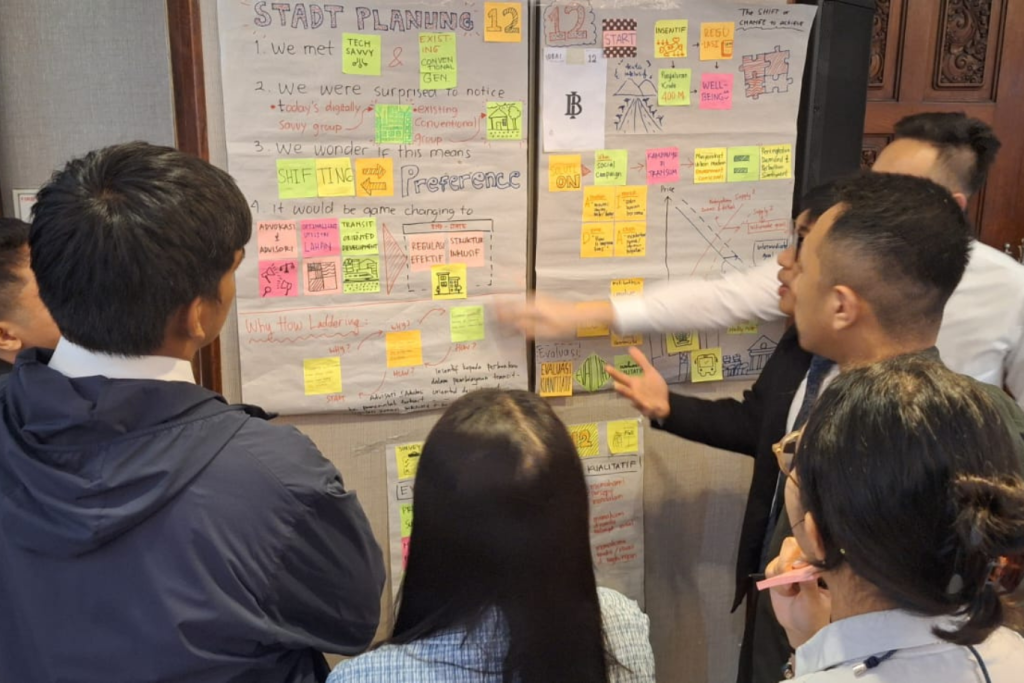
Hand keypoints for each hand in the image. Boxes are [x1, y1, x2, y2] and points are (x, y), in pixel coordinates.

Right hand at [495, 294, 612, 339]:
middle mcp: (533, 300)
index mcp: (534, 309)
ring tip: (493, 299)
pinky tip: (512, 275)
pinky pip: (523, 293)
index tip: (492, 317)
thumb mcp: (548, 331)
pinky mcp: (540, 298)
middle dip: (500, 307)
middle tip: (489, 310)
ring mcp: (537, 297)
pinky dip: (516, 284)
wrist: (580, 314)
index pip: (513, 311)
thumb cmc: (565, 325)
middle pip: (513, 303)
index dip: (501, 315)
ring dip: (506, 300)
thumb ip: (530, 328)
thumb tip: (515, 326)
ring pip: (517, 298)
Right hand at [604, 346, 670, 420]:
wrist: (665, 402)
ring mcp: (641, 402)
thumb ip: (641, 361)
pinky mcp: (649, 409)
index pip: (622, 378)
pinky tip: (648, 404)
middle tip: (615, 385)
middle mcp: (634, 393)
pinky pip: (647, 408)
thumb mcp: (649, 372)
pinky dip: (647, 407)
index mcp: (634, 383)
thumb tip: (631, 348)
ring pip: (635, 401)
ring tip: (632, 396)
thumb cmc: (654, 387)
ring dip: (636, 401)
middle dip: (622, 390)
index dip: (614, 372)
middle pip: (626, 391)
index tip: (606, 367)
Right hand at [767, 537, 830, 649]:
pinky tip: (784, 591)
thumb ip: (809, 586)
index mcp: (820, 565)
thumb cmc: (814, 615)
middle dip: (787, 561)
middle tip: (790, 580)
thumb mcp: (815, 602)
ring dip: (781, 574)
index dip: (804, 551)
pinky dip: (774, 580)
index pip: (811, 547)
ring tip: (790, 591)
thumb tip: (805, 570)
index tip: (801, 565)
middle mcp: (804, 561)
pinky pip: (770, 568)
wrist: (799, 626)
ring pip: (778, 558)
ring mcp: (789, 565)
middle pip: (790, 545)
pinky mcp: (777, 572)